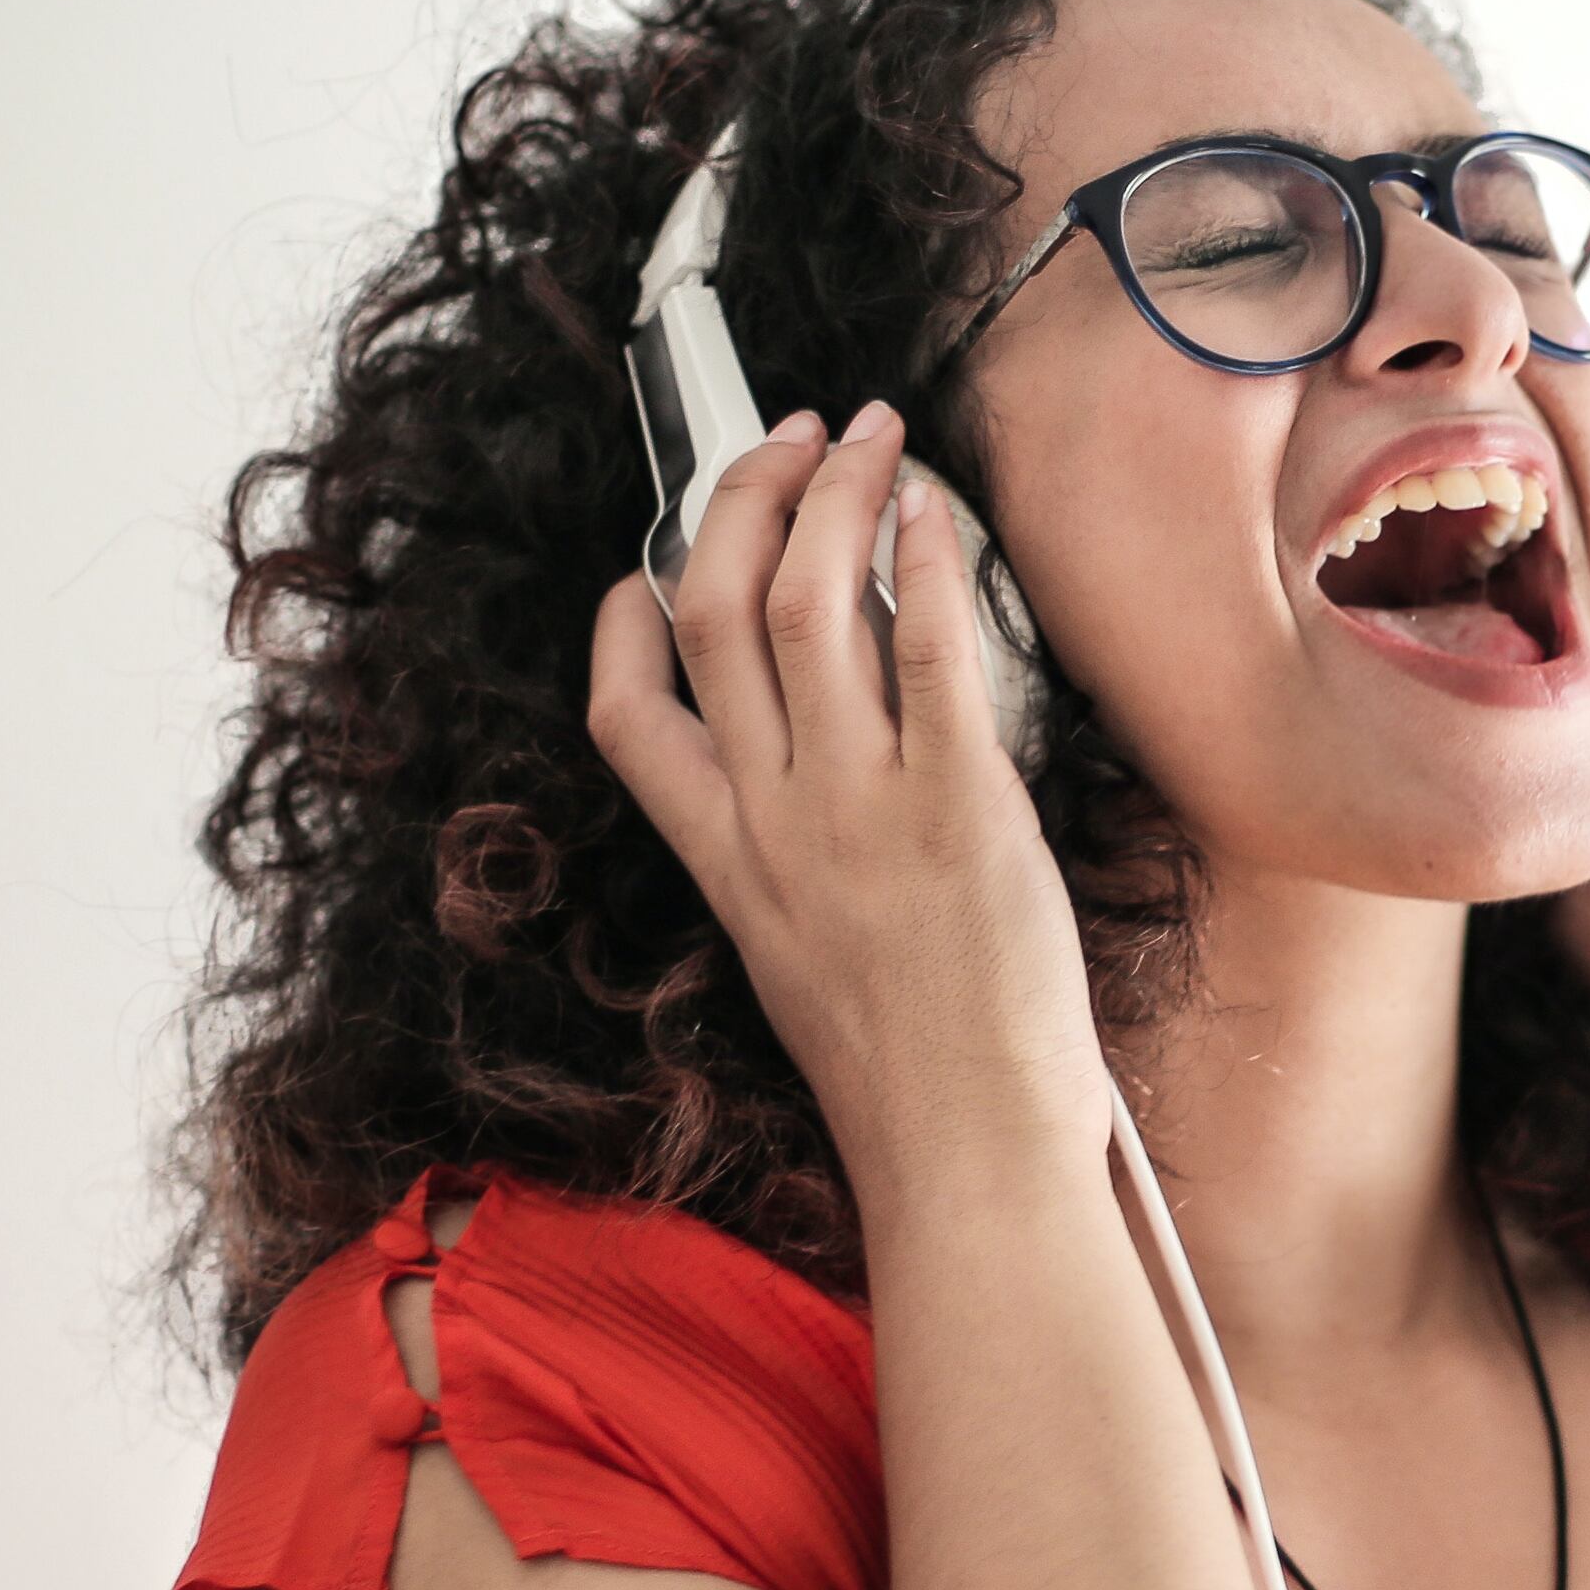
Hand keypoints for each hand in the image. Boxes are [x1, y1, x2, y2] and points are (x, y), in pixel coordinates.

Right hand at [585, 403, 1110, 1202]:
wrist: (965, 1149)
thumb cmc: (911, 1074)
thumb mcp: (803, 963)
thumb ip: (794, 863)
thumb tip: (830, 778)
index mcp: (725, 861)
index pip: (625, 715)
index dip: (623, 620)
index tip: (651, 563)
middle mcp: (774, 818)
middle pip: (712, 612)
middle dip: (741, 499)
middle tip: (790, 441)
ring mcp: (857, 805)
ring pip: (807, 600)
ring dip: (838, 497)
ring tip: (872, 439)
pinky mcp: (957, 802)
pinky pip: (926, 648)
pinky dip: (925, 561)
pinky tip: (936, 513)